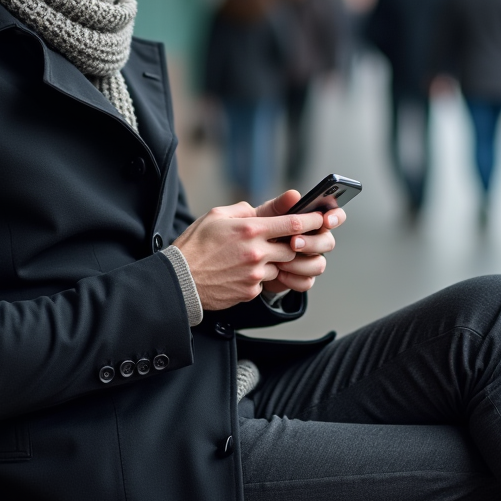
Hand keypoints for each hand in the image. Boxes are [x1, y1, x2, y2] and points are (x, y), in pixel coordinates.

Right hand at [172, 198, 324, 310]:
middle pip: (292, 248)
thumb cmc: (194, 245)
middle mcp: (256, 252)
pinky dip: (258, 276)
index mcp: (250, 229)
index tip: (321, 219)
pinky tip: (240, 271)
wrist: (179, 280)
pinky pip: (264, 281)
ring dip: (273, 261)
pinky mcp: (250, 291)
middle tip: (284, 241)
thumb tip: (259, 209)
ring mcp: (255, 274)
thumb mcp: (216, 216)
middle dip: (292, 245)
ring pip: (279, 266)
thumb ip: (243, 210)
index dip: (312, 221)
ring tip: (251, 257)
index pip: (293, 224)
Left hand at [255, 190, 346, 295]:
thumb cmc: (257, 232)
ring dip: (300, 263)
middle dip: (312, 243)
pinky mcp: (302, 278)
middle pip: (328, 242)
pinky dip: (293, 278)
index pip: (334, 216)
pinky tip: (279, 274)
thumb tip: (294, 195)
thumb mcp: (263, 216)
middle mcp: (315, 240)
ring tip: (279, 261)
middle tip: (293, 242)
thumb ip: (278, 206)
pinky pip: (307, 282)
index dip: (335, 217)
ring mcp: (310, 260)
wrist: (243, 259)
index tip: (325, 219)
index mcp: (311, 221)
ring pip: (319, 264)